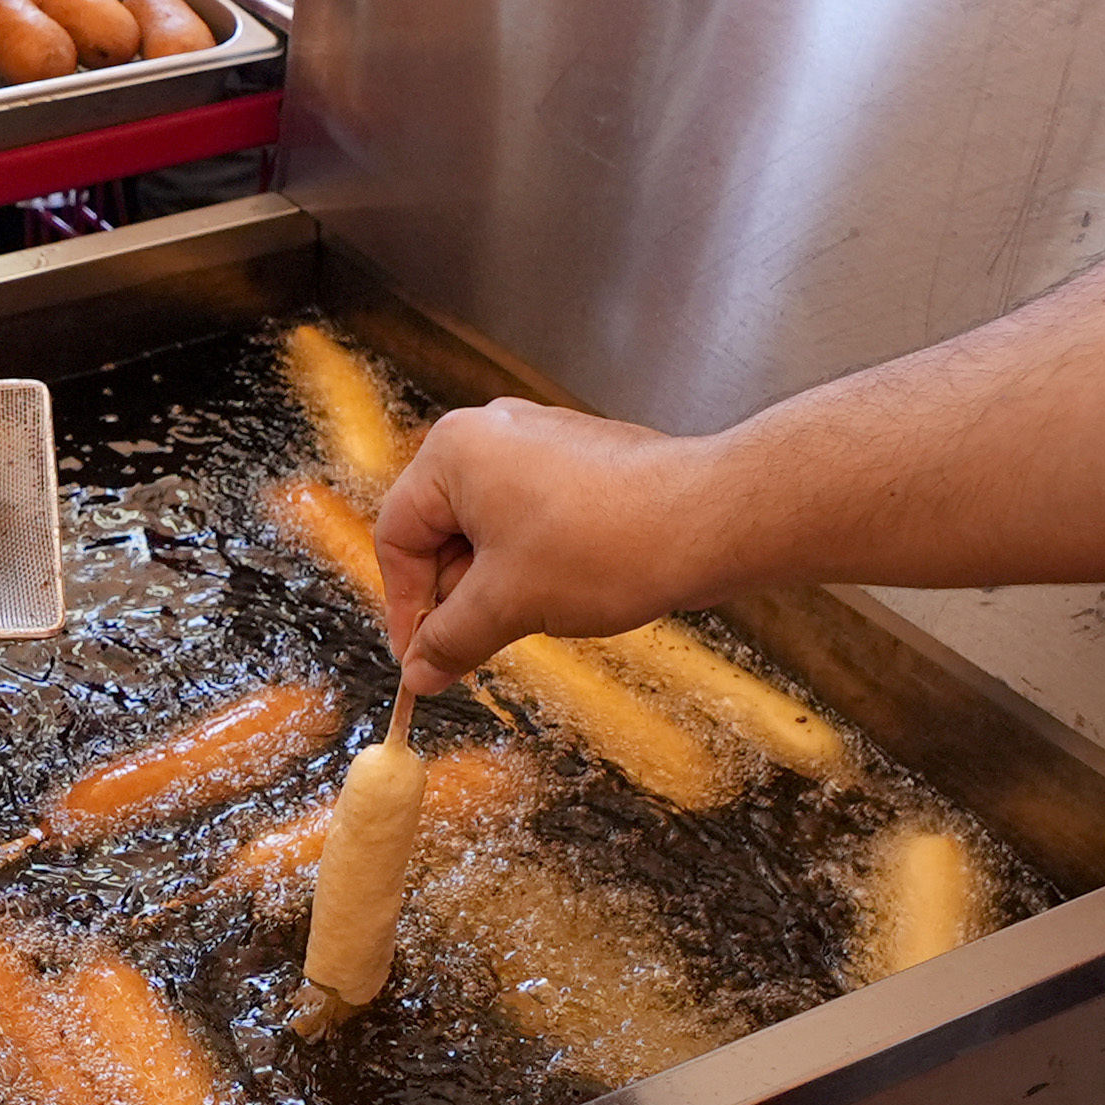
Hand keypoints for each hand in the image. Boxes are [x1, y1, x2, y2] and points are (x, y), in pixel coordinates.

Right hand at [373, 399, 720, 690]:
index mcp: (454, 453)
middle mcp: (491, 433)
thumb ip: (450, 640)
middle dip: (455, 594)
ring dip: (496, 580)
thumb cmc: (606, 546)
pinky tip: (562, 591)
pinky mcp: (579, 459)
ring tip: (528, 617)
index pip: (397, 535)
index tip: (421, 655)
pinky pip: (531, 514)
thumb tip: (419, 672)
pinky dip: (532, 558)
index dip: (405, 605)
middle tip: (471, 646)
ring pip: (489, 526)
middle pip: (441, 528)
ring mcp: (539, 440)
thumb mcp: (507, 606)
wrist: (708, 521)